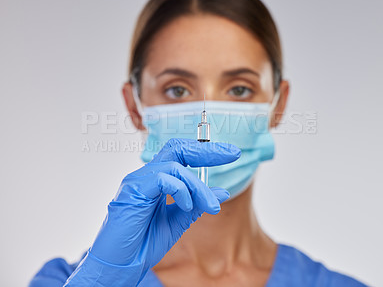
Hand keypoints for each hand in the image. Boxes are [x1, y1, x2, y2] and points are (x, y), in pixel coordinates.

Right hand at [65, 138, 240, 285]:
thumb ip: (197, 204)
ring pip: (175, 166)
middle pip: (177, 148)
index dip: (205, 151)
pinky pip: (163, 179)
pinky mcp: (133, 190)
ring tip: (210, 205)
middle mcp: (146, 176)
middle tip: (231, 154)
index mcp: (156, 180)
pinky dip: (180, 190)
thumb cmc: (142, 243)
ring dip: (198, 186)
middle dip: (206, 150)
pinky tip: (187, 206)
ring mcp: (137, 181)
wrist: (120, 266)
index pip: (182, 155)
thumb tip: (222, 191)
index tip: (231, 154)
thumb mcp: (178, 221)